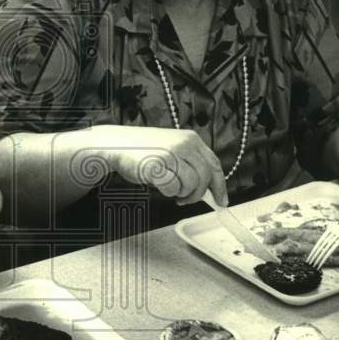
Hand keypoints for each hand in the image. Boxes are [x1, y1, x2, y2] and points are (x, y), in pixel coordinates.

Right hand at [92, 125, 227, 206]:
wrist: (116, 144)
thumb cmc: (143, 149)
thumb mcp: (172, 148)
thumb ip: (190, 162)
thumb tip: (209, 187)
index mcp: (191, 139)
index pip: (214, 164)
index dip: (220, 185)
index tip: (222, 200)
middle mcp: (183, 144)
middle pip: (205, 177)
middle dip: (198, 194)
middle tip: (186, 200)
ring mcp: (170, 154)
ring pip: (191, 184)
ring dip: (183, 194)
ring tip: (172, 192)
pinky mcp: (157, 166)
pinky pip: (172, 188)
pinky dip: (168, 192)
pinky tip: (160, 187)